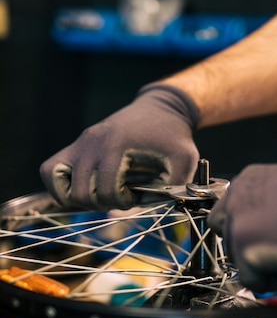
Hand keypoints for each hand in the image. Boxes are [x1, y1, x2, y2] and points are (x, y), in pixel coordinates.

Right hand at [40, 84, 199, 209]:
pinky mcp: (76, 144)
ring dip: (80, 197)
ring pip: (58, 181)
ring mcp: (81, 142)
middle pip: (82, 191)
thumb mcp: (185, 160)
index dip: (122, 203)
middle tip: (121, 198)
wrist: (160, 109)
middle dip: (102, 203)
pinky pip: (50, 169)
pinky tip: (83, 188)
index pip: (108, 190)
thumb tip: (154, 208)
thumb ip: (175, 186)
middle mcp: (93, 142)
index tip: (136, 198)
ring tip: (102, 194)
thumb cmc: (173, 137)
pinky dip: (59, 186)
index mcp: (118, 145)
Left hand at [208, 158, 276, 292]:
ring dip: (263, 266)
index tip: (263, 241)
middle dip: (249, 250)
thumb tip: (267, 232)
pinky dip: (271, 283)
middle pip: (227, 236)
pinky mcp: (244, 248)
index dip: (247, 231)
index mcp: (248, 180)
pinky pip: (250, 280)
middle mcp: (236, 197)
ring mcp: (237, 222)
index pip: (229, 212)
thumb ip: (269, 208)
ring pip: (238, 260)